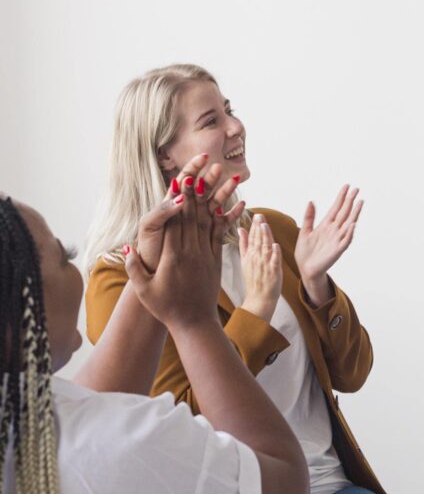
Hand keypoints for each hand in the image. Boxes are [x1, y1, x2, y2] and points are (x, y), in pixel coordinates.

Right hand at [125, 179, 223, 330]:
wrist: (194, 323)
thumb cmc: (166, 308)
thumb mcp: (144, 291)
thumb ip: (135, 269)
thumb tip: (126, 248)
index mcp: (173, 257)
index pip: (175, 222)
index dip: (179, 200)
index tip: (181, 179)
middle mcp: (192, 253)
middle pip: (192, 217)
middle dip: (196, 192)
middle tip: (199, 170)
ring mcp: (206, 256)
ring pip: (208, 222)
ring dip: (212, 199)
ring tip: (215, 180)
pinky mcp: (216, 260)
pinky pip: (220, 235)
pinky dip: (223, 218)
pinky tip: (227, 204)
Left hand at [135, 154, 245, 271]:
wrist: (154, 274)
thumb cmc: (149, 251)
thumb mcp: (150, 227)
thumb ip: (162, 211)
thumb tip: (180, 197)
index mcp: (169, 206)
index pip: (182, 182)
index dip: (192, 169)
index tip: (203, 158)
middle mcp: (185, 213)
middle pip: (201, 190)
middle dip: (211, 178)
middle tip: (220, 168)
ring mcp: (197, 225)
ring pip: (214, 203)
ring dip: (225, 191)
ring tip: (235, 180)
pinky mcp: (206, 237)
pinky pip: (222, 223)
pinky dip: (232, 214)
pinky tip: (242, 206)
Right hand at [239, 213, 282, 321]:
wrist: (259, 299)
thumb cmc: (254, 279)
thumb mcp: (244, 260)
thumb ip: (244, 244)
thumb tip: (240, 229)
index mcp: (250, 254)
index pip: (252, 237)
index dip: (254, 226)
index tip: (256, 215)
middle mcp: (256, 258)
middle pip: (258, 240)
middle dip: (259, 228)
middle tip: (260, 216)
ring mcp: (265, 265)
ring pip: (265, 248)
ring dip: (265, 237)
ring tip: (265, 225)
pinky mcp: (273, 272)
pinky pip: (274, 261)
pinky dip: (275, 253)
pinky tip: (275, 245)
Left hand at [294, 186, 362, 306]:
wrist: (306, 269)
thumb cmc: (305, 252)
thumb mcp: (304, 232)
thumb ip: (309, 217)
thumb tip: (311, 201)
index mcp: (326, 225)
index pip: (335, 208)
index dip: (341, 197)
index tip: (346, 186)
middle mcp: (334, 230)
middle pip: (344, 212)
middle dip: (350, 201)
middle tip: (356, 189)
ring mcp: (337, 239)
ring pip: (348, 223)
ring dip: (355, 213)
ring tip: (360, 202)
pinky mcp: (337, 250)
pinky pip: (346, 240)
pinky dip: (349, 232)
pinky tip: (352, 224)